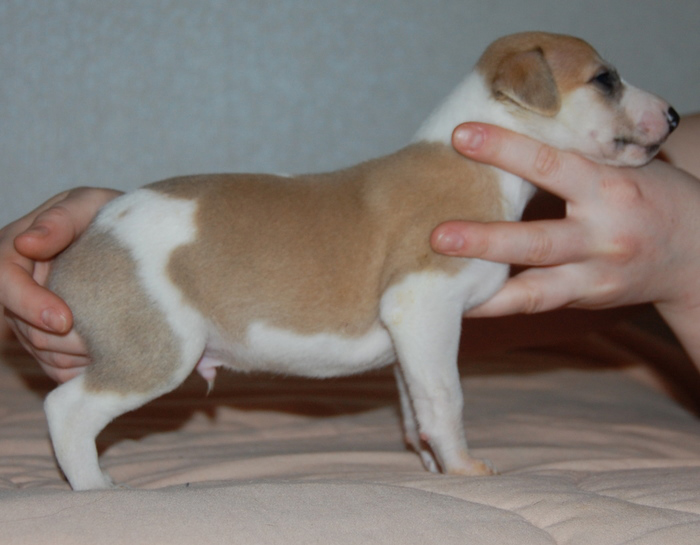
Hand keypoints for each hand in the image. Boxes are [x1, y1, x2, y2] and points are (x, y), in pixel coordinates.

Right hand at [0, 187, 121, 381]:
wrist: (134, 241)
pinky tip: (117, 358)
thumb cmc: (109, 216)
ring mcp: (32, 321)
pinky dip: (87, 369)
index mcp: (14, 252)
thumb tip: (27, 244)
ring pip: (45, 354)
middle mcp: (17, 291)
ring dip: (80, 355)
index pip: (3, 282)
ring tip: (122, 345)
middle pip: (27, 329)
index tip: (64, 320)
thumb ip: (60, 221)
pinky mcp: (52, 345)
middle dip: (66, 339)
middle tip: (111, 339)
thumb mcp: (88, 204)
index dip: (29, 305)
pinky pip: (61, 369)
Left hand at [431, 123, 699, 321]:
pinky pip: (537, 304)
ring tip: (446, 287)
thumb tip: (507, 120)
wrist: (696, 252)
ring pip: (536, 289)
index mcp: (609, 188)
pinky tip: (464, 304)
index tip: (460, 137)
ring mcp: (595, 275)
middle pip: (539, 242)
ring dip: (488, 289)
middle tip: (438, 235)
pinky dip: (499, 305)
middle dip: (486, 240)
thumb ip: (574, 154)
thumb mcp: (622, 166)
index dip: (505, 150)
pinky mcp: (586, 299)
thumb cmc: (648, 196)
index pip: (552, 164)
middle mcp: (603, 236)